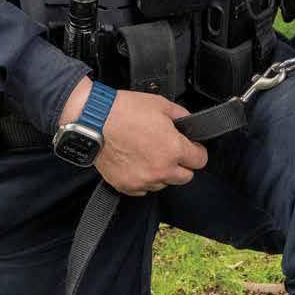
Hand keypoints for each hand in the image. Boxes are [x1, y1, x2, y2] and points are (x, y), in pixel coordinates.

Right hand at [59, 77, 207, 194]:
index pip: (200, 161)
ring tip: (150, 153)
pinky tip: (137, 162)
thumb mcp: (161, 105)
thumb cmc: (125, 111)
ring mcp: (142, 181)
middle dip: (183, 164)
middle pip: (185, 177)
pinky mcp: (126, 186)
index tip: (192, 147)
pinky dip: (143, 178)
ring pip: (163, 184)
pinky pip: (143, 189)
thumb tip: (189, 123)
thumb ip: (181, 116)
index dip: (197, 151)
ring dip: (162, 172)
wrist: (94, 121)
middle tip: (172, 150)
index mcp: (173, 150)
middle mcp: (160, 170)